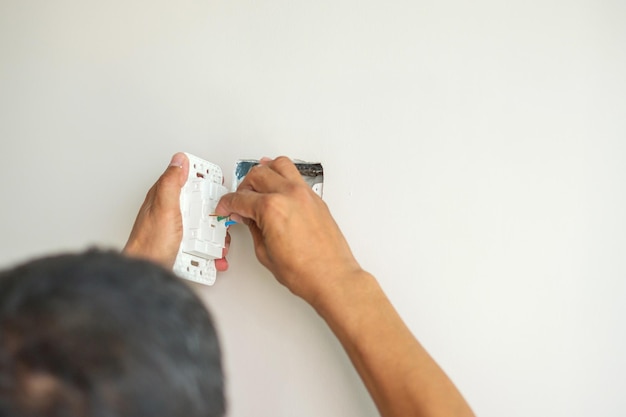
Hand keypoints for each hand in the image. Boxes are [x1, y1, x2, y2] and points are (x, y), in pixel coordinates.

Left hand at [124, 152, 229, 270]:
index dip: (205, 178)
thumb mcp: (164, 208)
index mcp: (165, 197)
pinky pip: (202, 245)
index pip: (187, 178)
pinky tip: (212, 255)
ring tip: (217, 242)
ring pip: (204, 225)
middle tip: (222, 219)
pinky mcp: (182, 246)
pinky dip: (211, 251)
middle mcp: (170, 212)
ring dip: (216, 235)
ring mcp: (177, 230)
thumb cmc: (149, 245)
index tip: (218, 184)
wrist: (146, 274)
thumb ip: (172, 183)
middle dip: (216, 211)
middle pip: (200, 203)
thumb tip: (179, 160)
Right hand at [215, 157, 360, 302]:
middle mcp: (289, 195)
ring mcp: (305, 194)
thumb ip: (253, 229)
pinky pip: (296, 176)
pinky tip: (278, 184)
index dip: (227, 204)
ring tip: (258, 185)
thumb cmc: (305, 271)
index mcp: (272, 208)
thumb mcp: (265, 253)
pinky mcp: (316, 199)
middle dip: (243, 186)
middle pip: (257, 174)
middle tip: (240, 200)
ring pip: (279, 165)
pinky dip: (283, 176)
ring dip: (264, 171)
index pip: (240, 198)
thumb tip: (248, 219)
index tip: (226, 208)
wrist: (332, 277)